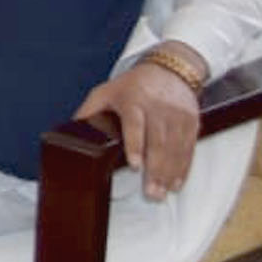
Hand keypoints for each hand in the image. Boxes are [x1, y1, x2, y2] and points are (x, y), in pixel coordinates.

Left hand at [72, 58, 201, 200]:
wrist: (168, 69)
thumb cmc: (131, 85)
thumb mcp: (105, 92)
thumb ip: (89, 112)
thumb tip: (70, 134)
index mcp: (133, 100)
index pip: (135, 124)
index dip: (135, 146)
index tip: (135, 166)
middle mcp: (158, 107)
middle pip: (158, 141)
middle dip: (156, 169)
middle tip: (152, 193)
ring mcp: (177, 114)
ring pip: (176, 146)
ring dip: (170, 172)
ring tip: (163, 192)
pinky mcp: (191, 120)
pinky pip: (189, 146)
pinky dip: (184, 166)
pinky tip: (177, 182)